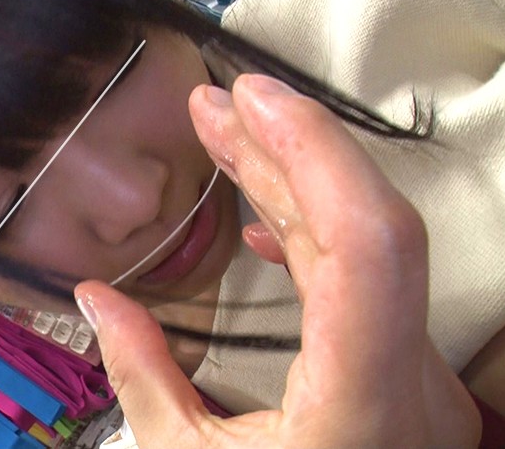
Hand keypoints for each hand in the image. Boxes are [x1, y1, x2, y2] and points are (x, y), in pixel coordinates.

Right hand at [74, 75, 480, 447]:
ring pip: (364, 244)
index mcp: (360, 403)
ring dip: (292, 180)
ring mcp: (412, 370)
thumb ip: (141, 379)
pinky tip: (267, 214)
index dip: (313, 153)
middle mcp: (404, 376)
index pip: (368, 247)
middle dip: (283, 148)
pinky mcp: (399, 369)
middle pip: (361, 225)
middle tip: (216, 103)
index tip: (246, 101)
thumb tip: (92, 299)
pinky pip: (365, 277)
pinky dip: (311, 230)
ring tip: (227, 133)